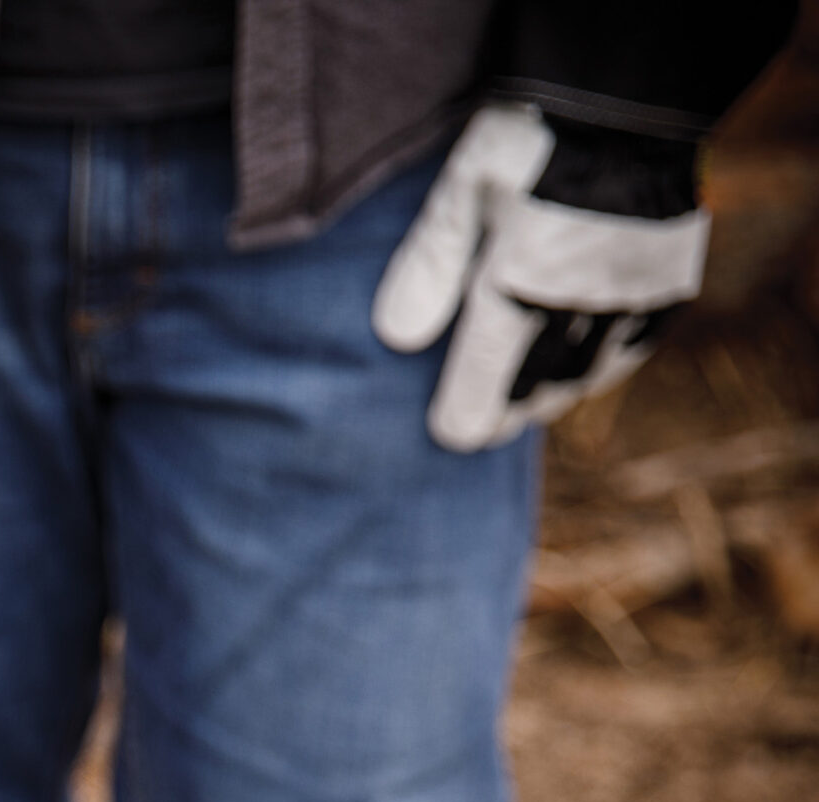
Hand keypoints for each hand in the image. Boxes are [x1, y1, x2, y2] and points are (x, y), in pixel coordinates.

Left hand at [374, 103, 707, 452]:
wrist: (631, 100)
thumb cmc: (529, 141)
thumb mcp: (459, 194)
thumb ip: (429, 265)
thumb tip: (397, 339)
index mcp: (519, 283)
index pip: (485, 371)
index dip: (466, 411)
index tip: (452, 436)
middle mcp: (579, 301)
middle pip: (537, 383)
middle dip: (509, 408)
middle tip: (486, 425)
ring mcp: (632, 295)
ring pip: (589, 372)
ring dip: (554, 393)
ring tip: (528, 402)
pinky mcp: (670, 280)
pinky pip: (635, 344)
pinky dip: (606, 365)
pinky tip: (586, 368)